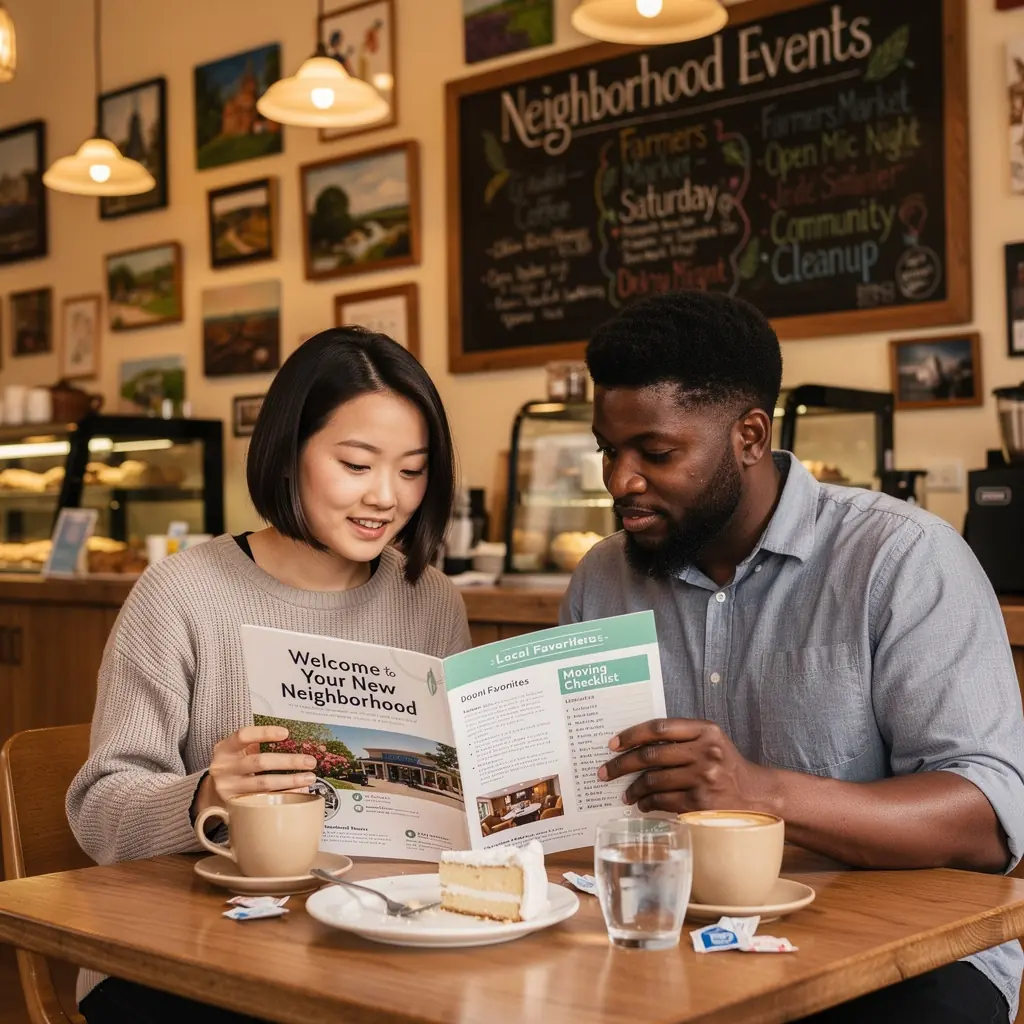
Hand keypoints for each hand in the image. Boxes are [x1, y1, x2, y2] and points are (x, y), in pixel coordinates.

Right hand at [194, 726, 318, 815]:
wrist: (215, 790)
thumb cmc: (236, 763)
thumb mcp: (239, 750)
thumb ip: (258, 744)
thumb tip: (296, 741)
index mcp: (225, 748)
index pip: (243, 736)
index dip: (264, 732)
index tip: (286, 733)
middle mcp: (224, 767)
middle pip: (259, 762)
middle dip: (288, 761)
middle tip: (310, 761)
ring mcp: (229, 788)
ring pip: (263, 784)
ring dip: (290, 781)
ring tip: (309, 777)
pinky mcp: (235, 805)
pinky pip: (264, 799)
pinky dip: (283, 795)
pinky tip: (298, 792)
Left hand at [598, 718, 776, 813]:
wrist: (756, 795)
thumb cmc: (725, 765)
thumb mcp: (710, 740)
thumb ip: (680, 737)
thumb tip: (634, 744)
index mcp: (705, 730)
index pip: (659, 728)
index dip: (631, 735)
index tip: (612, 744)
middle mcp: (706, 751)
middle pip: (651, 756)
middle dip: (622, 765)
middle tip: (605, 772)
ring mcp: (704, 778)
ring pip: (654, 781)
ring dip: (633, 788)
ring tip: (625, 793)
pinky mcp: (701, 803)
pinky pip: (663, 801)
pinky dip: (647, 803)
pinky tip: (642, 804)